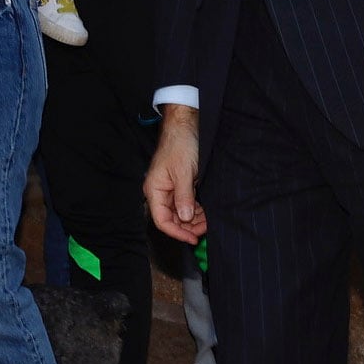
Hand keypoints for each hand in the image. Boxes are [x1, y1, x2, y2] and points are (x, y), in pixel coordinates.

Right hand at [144, 105, 206, 243]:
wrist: (186, 125)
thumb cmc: (180, 145)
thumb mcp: (184, 172)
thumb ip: (184, 197)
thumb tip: (185, 219)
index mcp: (154, 190)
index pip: (162, 220)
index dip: (177, 232)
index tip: (193, 238)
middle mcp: (160, 192)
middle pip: (171, 219)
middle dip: (188, 227)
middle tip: (205, 230)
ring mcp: (171, 189)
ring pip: (180, 213)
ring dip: (194, 219)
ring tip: (208, 221)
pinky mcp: (181, 185)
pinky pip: (186, 203)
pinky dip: (196, 210)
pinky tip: (206, 212)